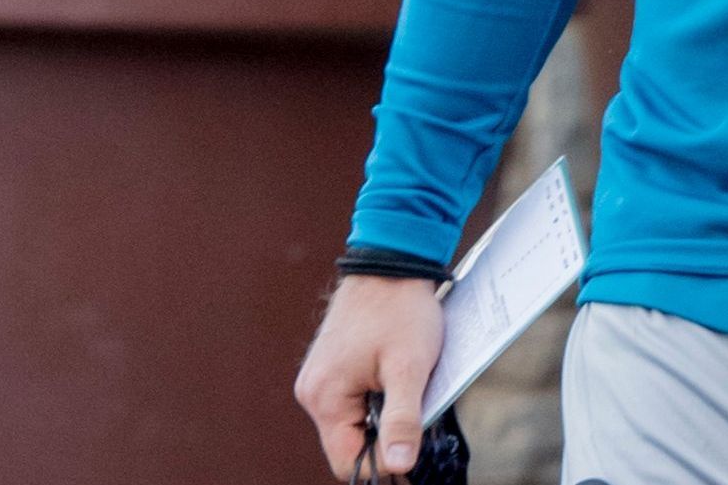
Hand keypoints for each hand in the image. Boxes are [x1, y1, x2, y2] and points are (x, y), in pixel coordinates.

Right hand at [295, 274, 443, 475]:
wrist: (390, 262)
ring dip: (382, 416)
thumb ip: (403, 420)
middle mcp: (313, 392)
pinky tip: (395, 378)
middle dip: (384, 436)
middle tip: (414, 410)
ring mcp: (320, 379)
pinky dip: (376, 399)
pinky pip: (353, 401)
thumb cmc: (399, 309)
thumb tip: (398, 467)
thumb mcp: (409, 368)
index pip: (348, 461)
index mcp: (325, 397)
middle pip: (349, 444)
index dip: (383, 464)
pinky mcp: (331, 369)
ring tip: (404, 387)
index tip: (413, 452)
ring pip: (353, 423)